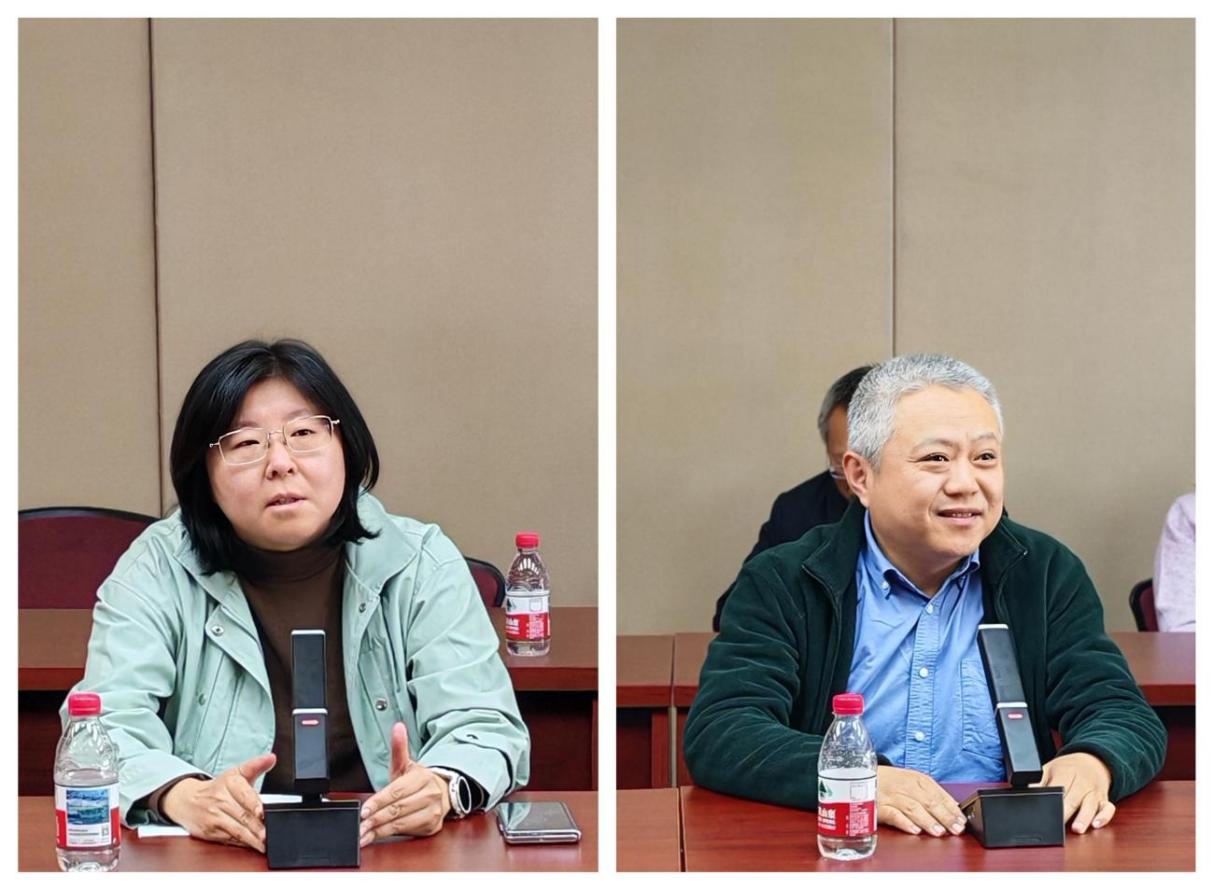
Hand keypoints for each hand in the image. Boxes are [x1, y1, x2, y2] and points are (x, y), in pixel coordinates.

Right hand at [162, 753, 275, 851]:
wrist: (186, 800)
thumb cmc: (217, 788)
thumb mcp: (236, 772)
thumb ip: (255, 765)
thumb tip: (271, 758)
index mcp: (229, 783)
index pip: (244, 795)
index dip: (254, 805)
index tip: (262, 813)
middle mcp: (220, 800)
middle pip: (242, 815)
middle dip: (256, 827)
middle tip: (267, 834)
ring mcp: (214, 817)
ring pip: (235, 830)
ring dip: (250, 839)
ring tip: (262, 844)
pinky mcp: (209, 832)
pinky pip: (228, 839)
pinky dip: (241, 844)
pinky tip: (251, 845)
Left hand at [359, 722, 451, 844]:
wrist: (442, 792)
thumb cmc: (418, 781)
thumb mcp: (406, 764)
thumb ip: (399, 747)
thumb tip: (398, 727)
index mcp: (421, 777)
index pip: (396, 791)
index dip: (378, 802)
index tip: (364, 810)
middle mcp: (430, 794)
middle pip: (397, 809)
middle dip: (376, 818)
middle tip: (360, 825)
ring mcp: (432, 811)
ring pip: (401, 823)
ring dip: (380, 830)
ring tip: (364, 834)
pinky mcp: (431, 826)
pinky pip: (407, 833)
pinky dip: (389, 835)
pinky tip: (375, 837)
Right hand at [875, 765, 965, 836]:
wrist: (860, 777)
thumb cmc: (888, 781)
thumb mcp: (911, 781)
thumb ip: (931, 793)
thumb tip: (953, 807)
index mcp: (915, 779)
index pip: (938, 793)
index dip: (951, 808)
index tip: (962, 820)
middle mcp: (904, 786)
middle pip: (927, 800)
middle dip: (944, 816)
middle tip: (956, 828)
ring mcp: (890, 796)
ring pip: (912, 807)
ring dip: (927, 820)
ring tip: (939, 832)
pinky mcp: (877, 807)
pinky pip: (892, 814)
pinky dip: (904, 822)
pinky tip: (915, 830)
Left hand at [1035, 752, 1114, 832]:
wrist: (1092, 760)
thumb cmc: (1067, 767)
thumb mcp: (1049, 768)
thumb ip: (1038, 781)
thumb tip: (1025, 792)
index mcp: (1067, 772)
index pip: (1059, 787)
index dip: (1052, 799)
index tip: (1045, 810)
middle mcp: (1082, 782)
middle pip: (1074, 798)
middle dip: (1066, 812)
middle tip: (1057, 824)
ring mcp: (1094, 791)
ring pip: (1091, 805)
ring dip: (1084, 817)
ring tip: (1077, 829)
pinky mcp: (1104, 799)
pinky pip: (1108, 808)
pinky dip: (1104, 817)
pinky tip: (1096, 825)